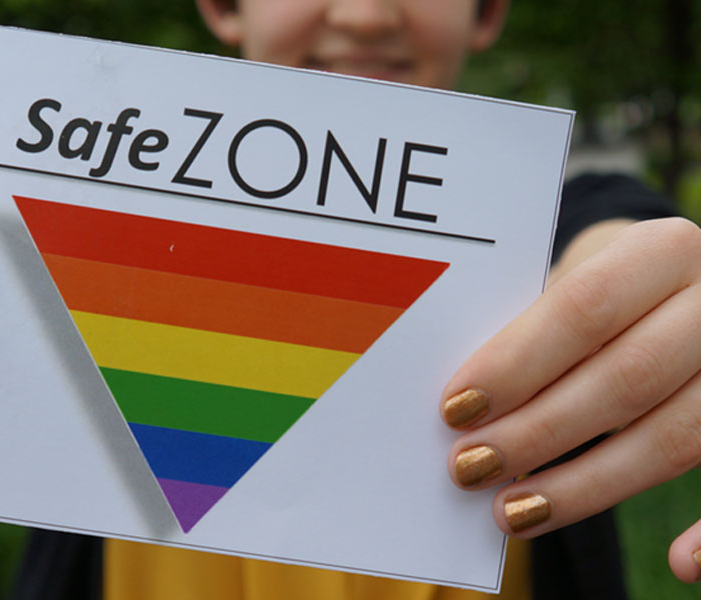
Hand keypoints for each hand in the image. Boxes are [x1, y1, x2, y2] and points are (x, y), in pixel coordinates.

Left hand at [439, 216, 700, 580]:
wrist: (680, 284)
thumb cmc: (605, 292)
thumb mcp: (577, 282)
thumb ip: (536, 332)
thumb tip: (466, 409)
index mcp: (661, 250)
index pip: (584, 308)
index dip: (517, 364)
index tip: (456, 407)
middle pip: (626, 377)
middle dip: (539, 431)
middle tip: (468, 466)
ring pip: (675, 438)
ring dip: (587, 485)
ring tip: (512, 510)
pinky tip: (677, 565)